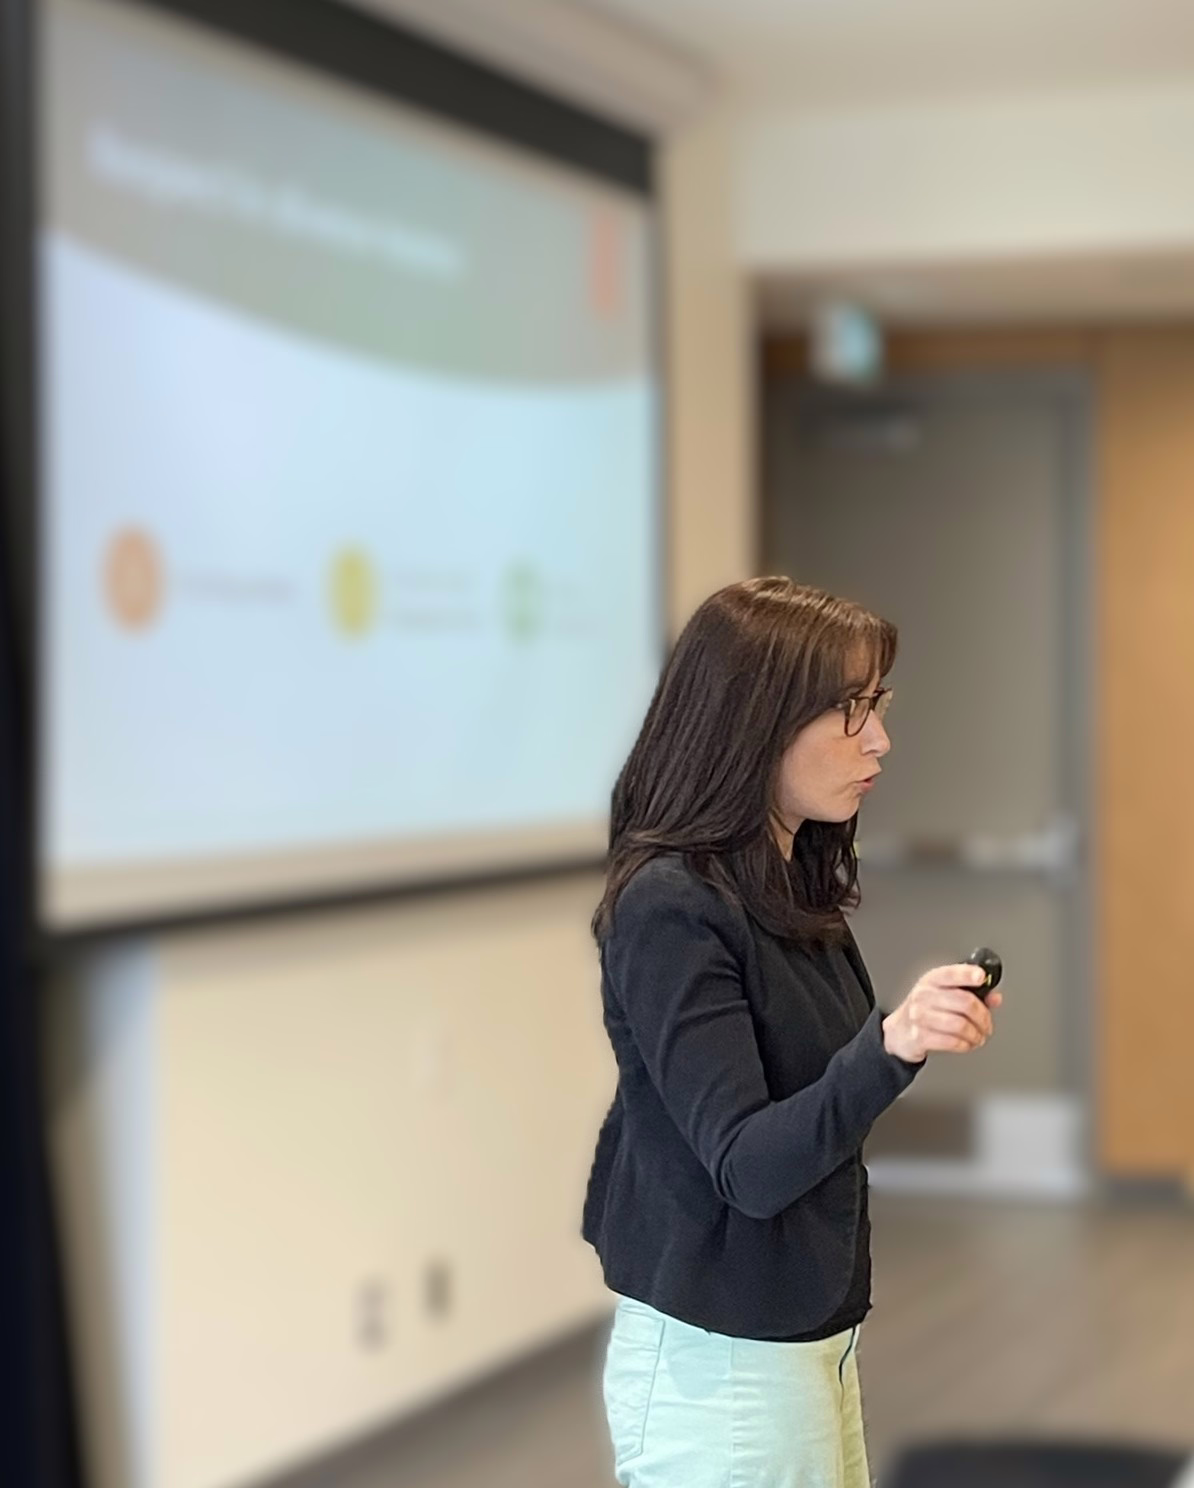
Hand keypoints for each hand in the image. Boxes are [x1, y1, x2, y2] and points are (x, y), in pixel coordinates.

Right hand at [882, 965, 1001, 1063]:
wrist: (899, 1032)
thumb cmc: (926, 1010)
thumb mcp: (945, 995)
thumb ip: (972, 994)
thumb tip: (994, 998)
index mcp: (932, 980)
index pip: (951, 973)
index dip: (967, 974)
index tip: (980, 976)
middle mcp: (924, 995)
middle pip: (964, 1002)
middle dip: (983, 1016)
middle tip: (987, 1024)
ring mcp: (920, 1016)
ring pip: (960, 1024)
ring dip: (976, 1034)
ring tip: (979, 1037)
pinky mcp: (919, 1036)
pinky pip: (952, 1042)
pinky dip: (965, 1045)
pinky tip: (967, 1044)